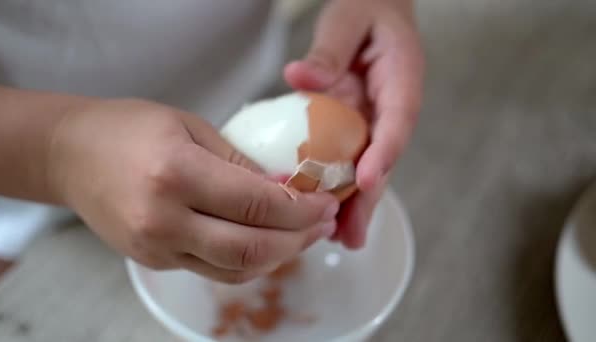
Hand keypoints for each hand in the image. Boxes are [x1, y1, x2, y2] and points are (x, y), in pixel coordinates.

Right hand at [48, 99, 338, 282]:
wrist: (70, 155)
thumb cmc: (130, 127)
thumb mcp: (192, 125)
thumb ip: (242, 161)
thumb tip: (290, 185)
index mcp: (176, 174)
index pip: (258, 205)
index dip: (302, 209)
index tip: (327, 201)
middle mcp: (165, 220)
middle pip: (252, 249)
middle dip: (300, 239)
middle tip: (326, 222)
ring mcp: (157, 248)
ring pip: (237, 270)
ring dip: (280, 256)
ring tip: (305, 235)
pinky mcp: (155, 262)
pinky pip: (215, 270)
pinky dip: (250, 262)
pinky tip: (269, 242)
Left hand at [285, 0, 423, 248]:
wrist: (374, 10)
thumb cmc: (366, 10)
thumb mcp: (348, 19)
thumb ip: (331, 47)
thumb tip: (302, 78)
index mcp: (401, 80)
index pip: (397, 120)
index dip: (383, 153)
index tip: (367, 181)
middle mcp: (391, 108)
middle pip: (383, 158)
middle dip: (368, 199)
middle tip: (352, 236)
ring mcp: (373, 121)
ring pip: (366, 167)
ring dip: (354, 205)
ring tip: (339, 240)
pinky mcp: (355, 127)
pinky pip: (347, 159)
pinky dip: (338, 187)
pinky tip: (324, 214)